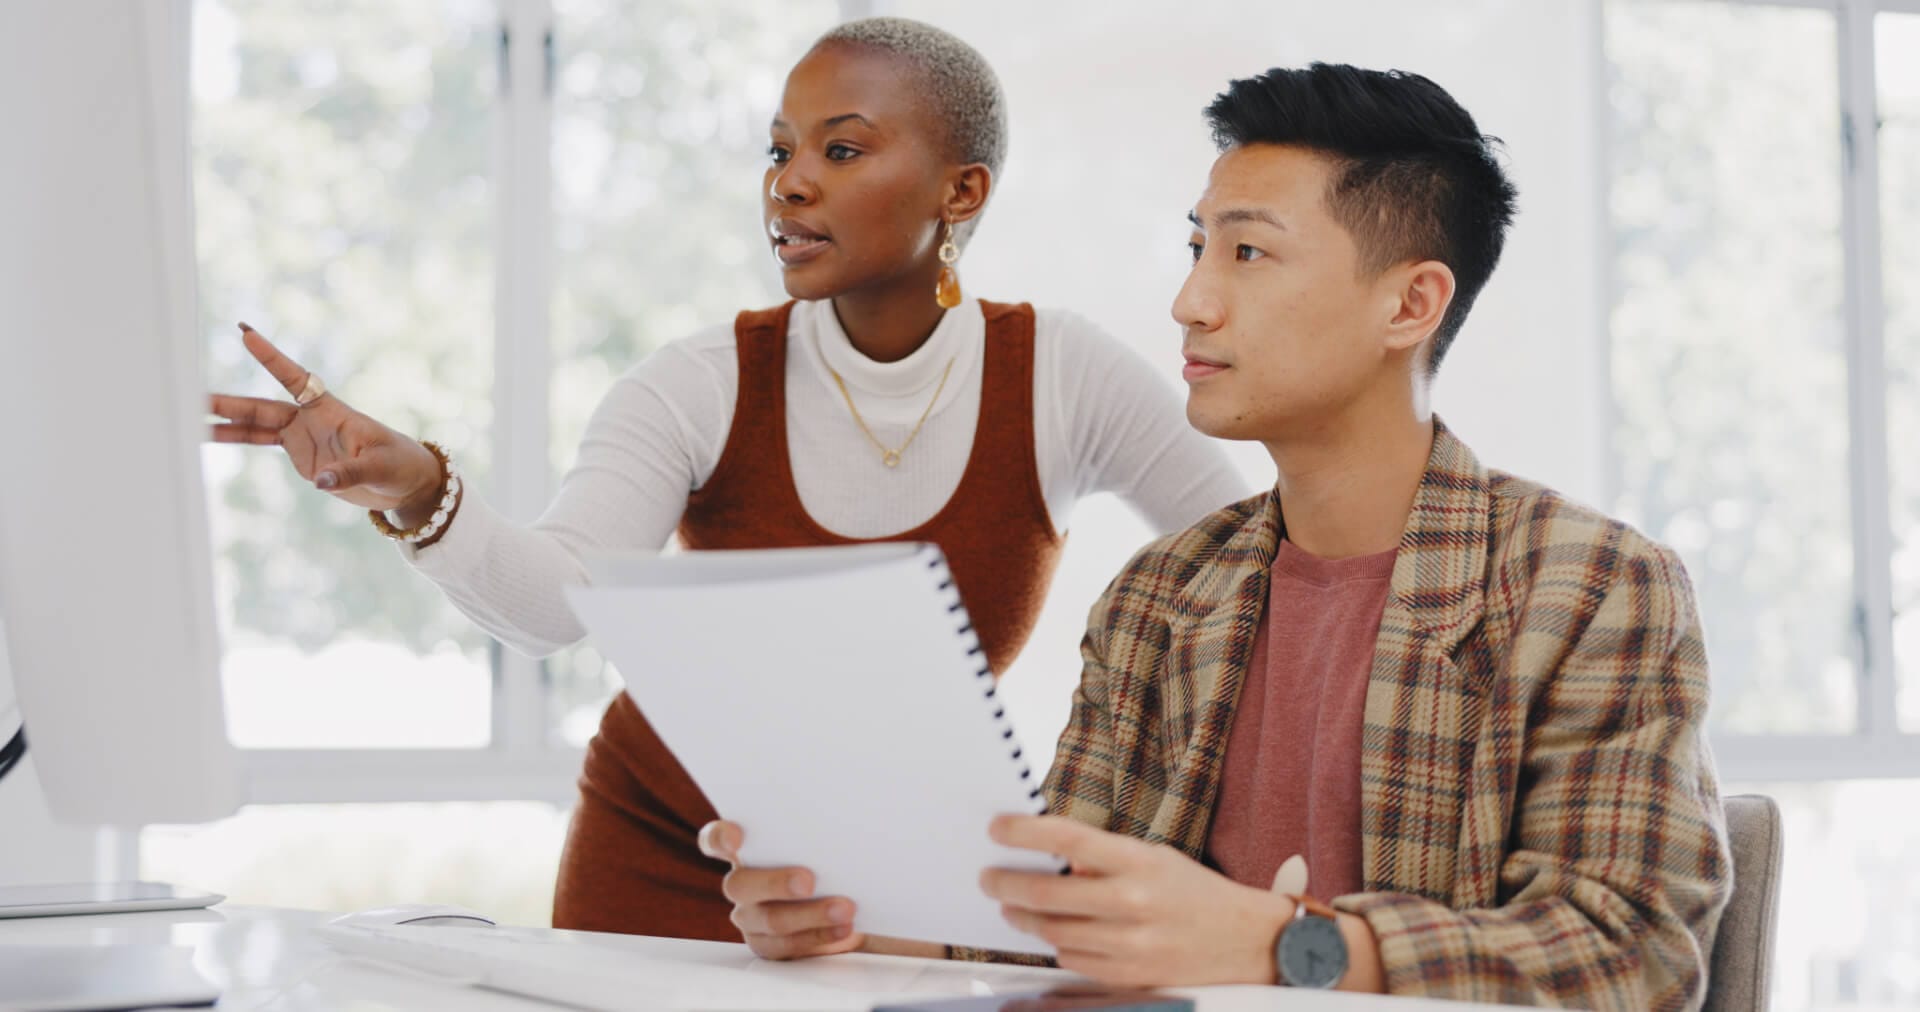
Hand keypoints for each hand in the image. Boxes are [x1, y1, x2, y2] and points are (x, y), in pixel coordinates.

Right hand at [208, 324, 443, 515]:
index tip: (245, 334)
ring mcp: (303, 437)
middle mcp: (311, 419)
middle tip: (193, 398)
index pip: (295, 378)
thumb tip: (322, 481)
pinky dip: (235, 440)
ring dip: (225, 423)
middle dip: (229, 403)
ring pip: (255, 426)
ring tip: (191, 420)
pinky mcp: (302, 457)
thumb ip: (351, 472)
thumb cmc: (399, 464)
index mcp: (331, 410)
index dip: (271, 358)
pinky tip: (208, 437)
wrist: (405, 483)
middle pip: (262, 407)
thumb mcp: (381, 467)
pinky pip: (262, 445)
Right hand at [698, 820, 864, 959]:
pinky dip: (819, 935)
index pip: (716, 840)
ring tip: (844, 909)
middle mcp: (741, 884)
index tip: (735, 838)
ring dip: (811, 914)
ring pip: (771, 920)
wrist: (839, 905)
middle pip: (741, 885)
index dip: (720, 838)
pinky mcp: (767, 944)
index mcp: (746, 850)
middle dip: (776, 883)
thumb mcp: (819, 846)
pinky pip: (788, 946)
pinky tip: (843, 928)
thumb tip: (836, 832)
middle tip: (808, 881)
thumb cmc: (824, 864)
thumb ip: (814, 838)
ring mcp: (750, 917)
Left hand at [980, 815, 1290, 987]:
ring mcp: (1129, 944)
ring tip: (1011, 905)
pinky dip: (1057, 945)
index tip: (997, 827)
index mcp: (1139, 862)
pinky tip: (1054, 933)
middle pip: (1048, 892)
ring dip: (1024, 917)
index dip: (1025, 831)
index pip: (1069, 838)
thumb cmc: (1194, 891)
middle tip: (988, 877)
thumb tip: (1054, 857)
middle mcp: (1132, 903)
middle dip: (1006, 883)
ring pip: (1053, 931)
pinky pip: (1073, 960)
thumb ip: (1105, 857)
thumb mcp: (1155, 857)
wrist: (1245, 941)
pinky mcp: (1128, 976)